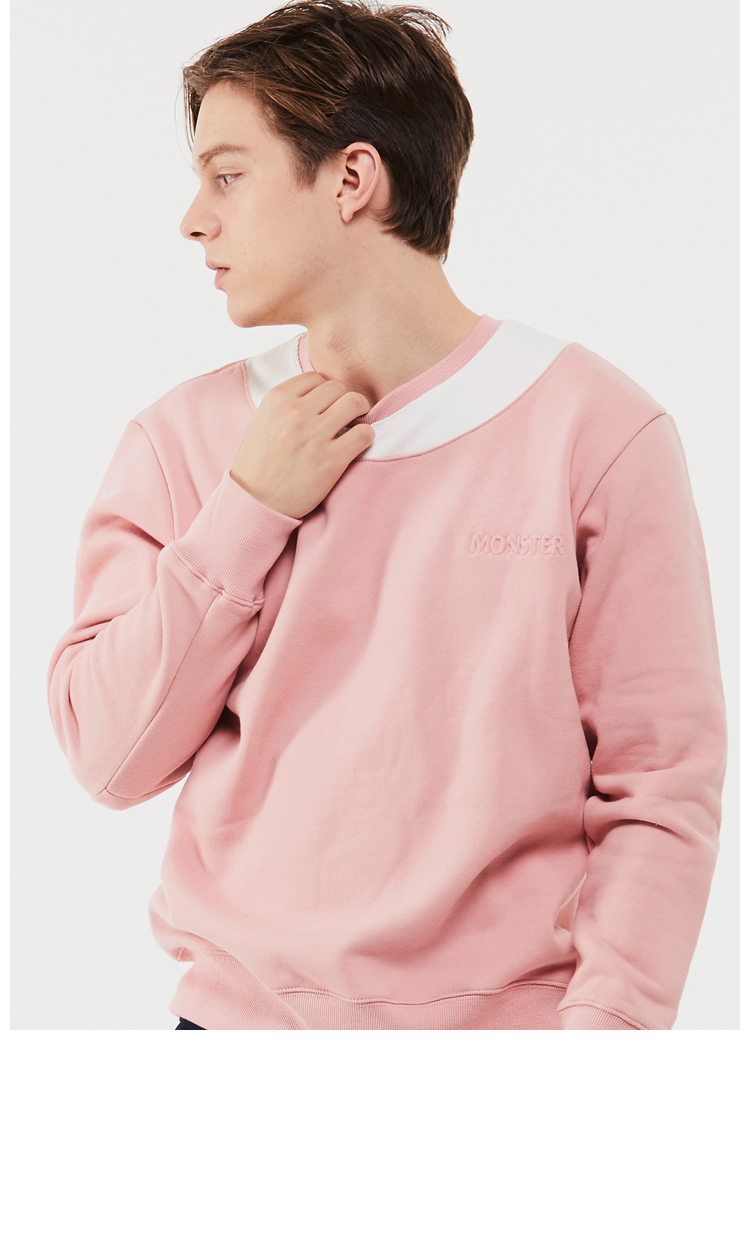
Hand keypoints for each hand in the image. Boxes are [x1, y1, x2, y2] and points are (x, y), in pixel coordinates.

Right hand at [230, 372, 374, 518]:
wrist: (256, 501)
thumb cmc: (259, 463)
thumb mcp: (262, 420)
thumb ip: (286, 403)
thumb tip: (316, 393)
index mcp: (278, 399)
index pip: (316, 377)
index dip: (324, 391)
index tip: (326, 406)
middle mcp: (296, 413)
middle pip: (338, 388)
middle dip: (342, 400)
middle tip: (343, 416)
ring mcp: (314, 435)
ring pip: (354, 403)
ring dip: (359, 413)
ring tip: (353, 425)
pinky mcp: (331, 460)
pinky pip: (364, 433)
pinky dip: (366, 436)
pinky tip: (356, 444)